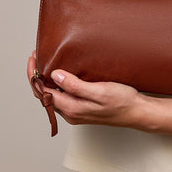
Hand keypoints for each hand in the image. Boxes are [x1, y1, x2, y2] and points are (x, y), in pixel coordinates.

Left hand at [26, 51, 143, 128]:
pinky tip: (60, 75)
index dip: (35, 75)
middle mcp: (70, 113)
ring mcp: (76, 112)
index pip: (44, 92)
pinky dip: (56, 85)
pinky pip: (62, 97)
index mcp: (72, 109)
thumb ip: (75, 86)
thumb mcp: (99, 90)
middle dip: (36, 77)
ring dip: (46, 81)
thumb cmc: (122, 101)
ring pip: (53, 96)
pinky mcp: (82, 109)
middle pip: (45, 95)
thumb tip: (55, 76)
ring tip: (44, 64)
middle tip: (36, 58)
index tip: (34, 58)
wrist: (137, 112)